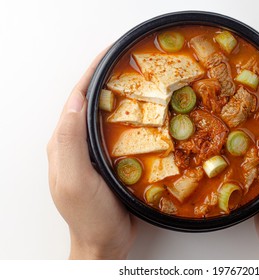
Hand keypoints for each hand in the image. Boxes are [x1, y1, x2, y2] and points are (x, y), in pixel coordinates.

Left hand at [47, 50, 134, 258]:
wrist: (104, 242)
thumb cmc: (89, 215)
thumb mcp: (74, 180)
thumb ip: (70, 141)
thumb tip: (76, 100)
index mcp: (65, 142)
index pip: (77, 97)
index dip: (92, 72)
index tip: (112, 52)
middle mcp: (79, 142)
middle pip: (94, 101)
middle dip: (111, 79)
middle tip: (134, 64)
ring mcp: (97, 151)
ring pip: (110, 115)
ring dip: (125, 96)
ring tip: (146, 83)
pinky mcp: (113, 159)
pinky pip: (124, 132)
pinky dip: (136, 118)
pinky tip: (151, 115)